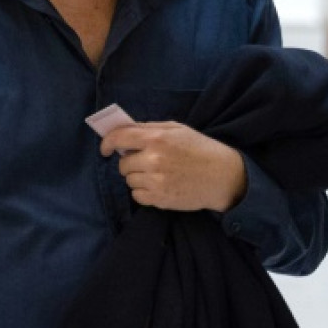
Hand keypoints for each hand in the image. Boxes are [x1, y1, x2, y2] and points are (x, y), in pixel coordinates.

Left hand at [105, 122, 246, 211]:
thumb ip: (150, 128)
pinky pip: (137, 196)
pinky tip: (159, 186)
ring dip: (138, 177)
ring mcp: (156, 181)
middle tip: (147, 162)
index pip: (119, 138)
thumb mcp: (178, 129)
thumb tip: (125, 131)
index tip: (105, 149)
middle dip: (131, 162)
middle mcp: (153, 159)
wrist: (222, 176)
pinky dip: (143, 192)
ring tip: (158, 174)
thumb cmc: (201, 149)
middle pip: (123, 164)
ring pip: (129, 180)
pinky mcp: (160, 199)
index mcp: (157, 138)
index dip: (107, 143)